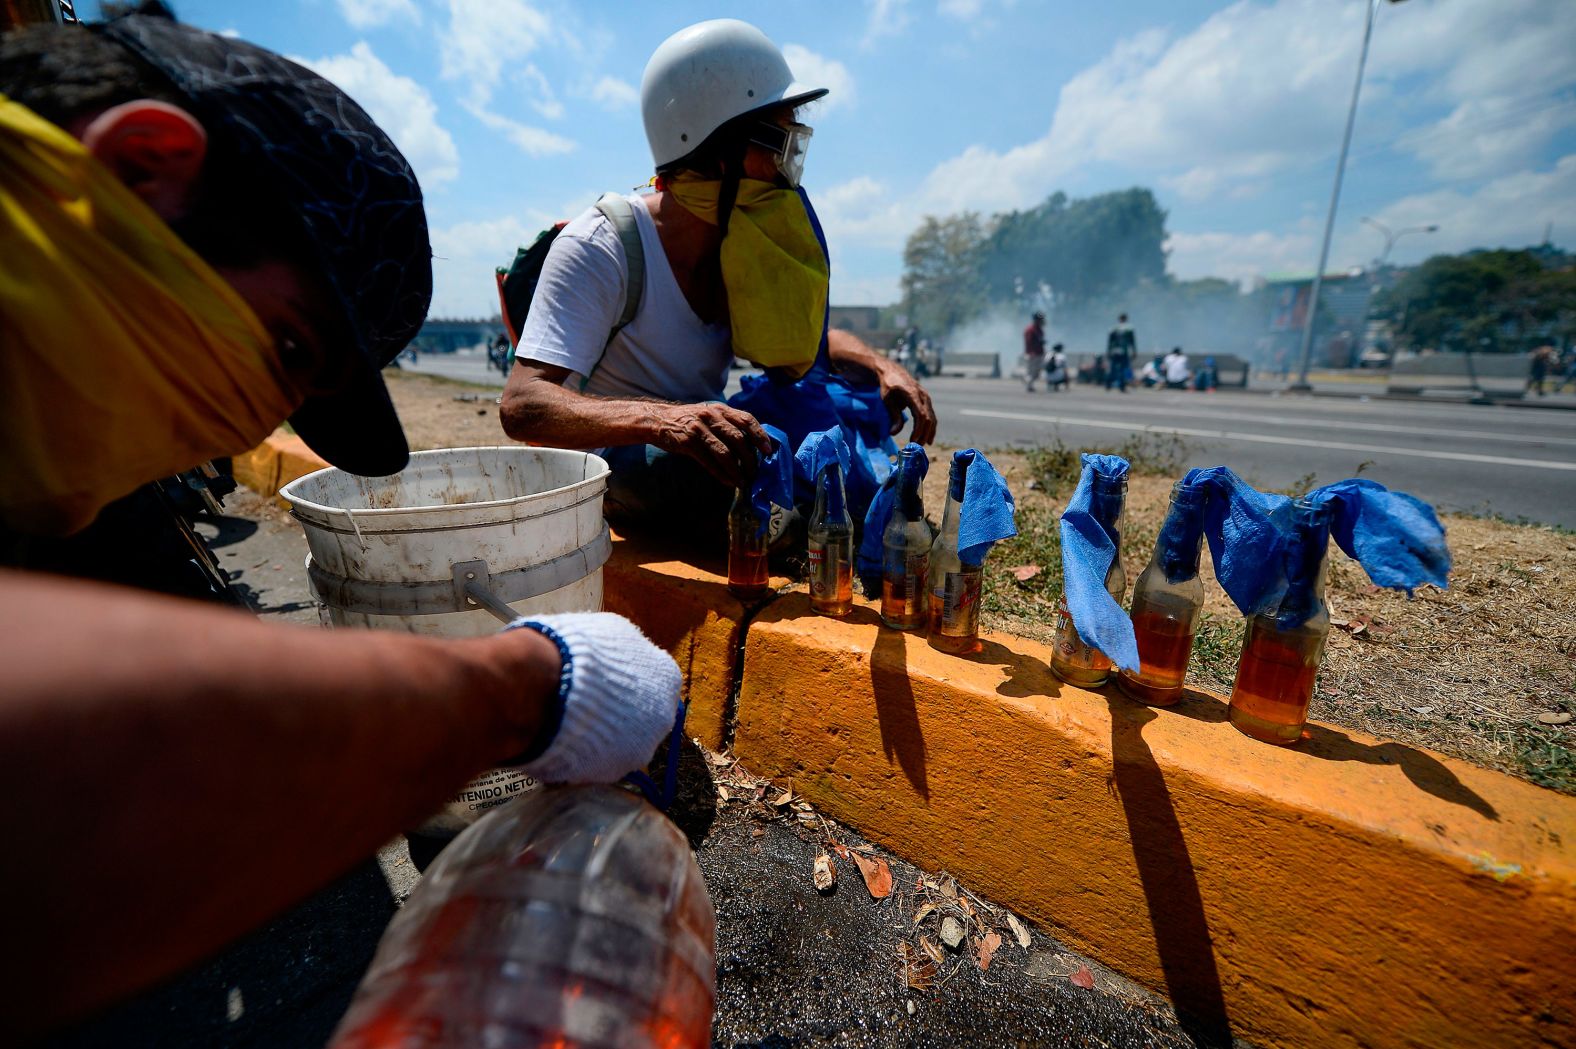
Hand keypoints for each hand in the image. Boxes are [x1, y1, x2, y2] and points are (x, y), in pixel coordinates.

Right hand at [505, 613, 680, 783]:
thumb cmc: (575, 651)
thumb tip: (615, 653)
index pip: (652, 683)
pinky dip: (580, 756)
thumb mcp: (608, 632)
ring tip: (563, 723)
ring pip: (619, 744)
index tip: (602, 682)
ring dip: (598, 737)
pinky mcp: (612, 772)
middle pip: (640, 717)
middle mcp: (662, 715)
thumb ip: (622, 649)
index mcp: (665, 676)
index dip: (624, 683)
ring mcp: (640, 748)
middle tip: (581, 704)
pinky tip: (558, 741)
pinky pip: (596, 764)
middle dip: (615, 714)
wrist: (544, 688)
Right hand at [649, 401, 772, 486]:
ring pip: (725, 453)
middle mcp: (712, 416)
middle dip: (750, 460)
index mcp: (721, 409)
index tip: (768, 451)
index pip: (747, 419)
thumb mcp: (710, 414)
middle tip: (755, 474)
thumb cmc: (689, 420)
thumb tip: (752, 444)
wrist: (658, 420)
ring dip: (737, 471)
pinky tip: (728, 482)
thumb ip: (728, 424)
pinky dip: (721, 474)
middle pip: (739, 439)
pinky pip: (709, 462)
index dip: (760, 435)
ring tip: (743, 482)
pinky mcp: (688, 443)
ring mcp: (699, 429)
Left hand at [877, 359, 936, 443]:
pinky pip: (931, 415)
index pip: (921, 415)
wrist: (892, 371)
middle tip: (916, 447)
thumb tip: (893, 433)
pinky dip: (930, 427)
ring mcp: (926, 397)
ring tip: (922, 444)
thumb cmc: (888, 386)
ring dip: (928, 433)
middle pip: (929, 418)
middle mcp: (923, 395)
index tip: (912, 441)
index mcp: (913, 394)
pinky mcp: (926, 400)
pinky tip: (928, 438)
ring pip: (932, 418)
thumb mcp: (887, 400)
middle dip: (924, 434)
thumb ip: (893, 416)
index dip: (918, 430)